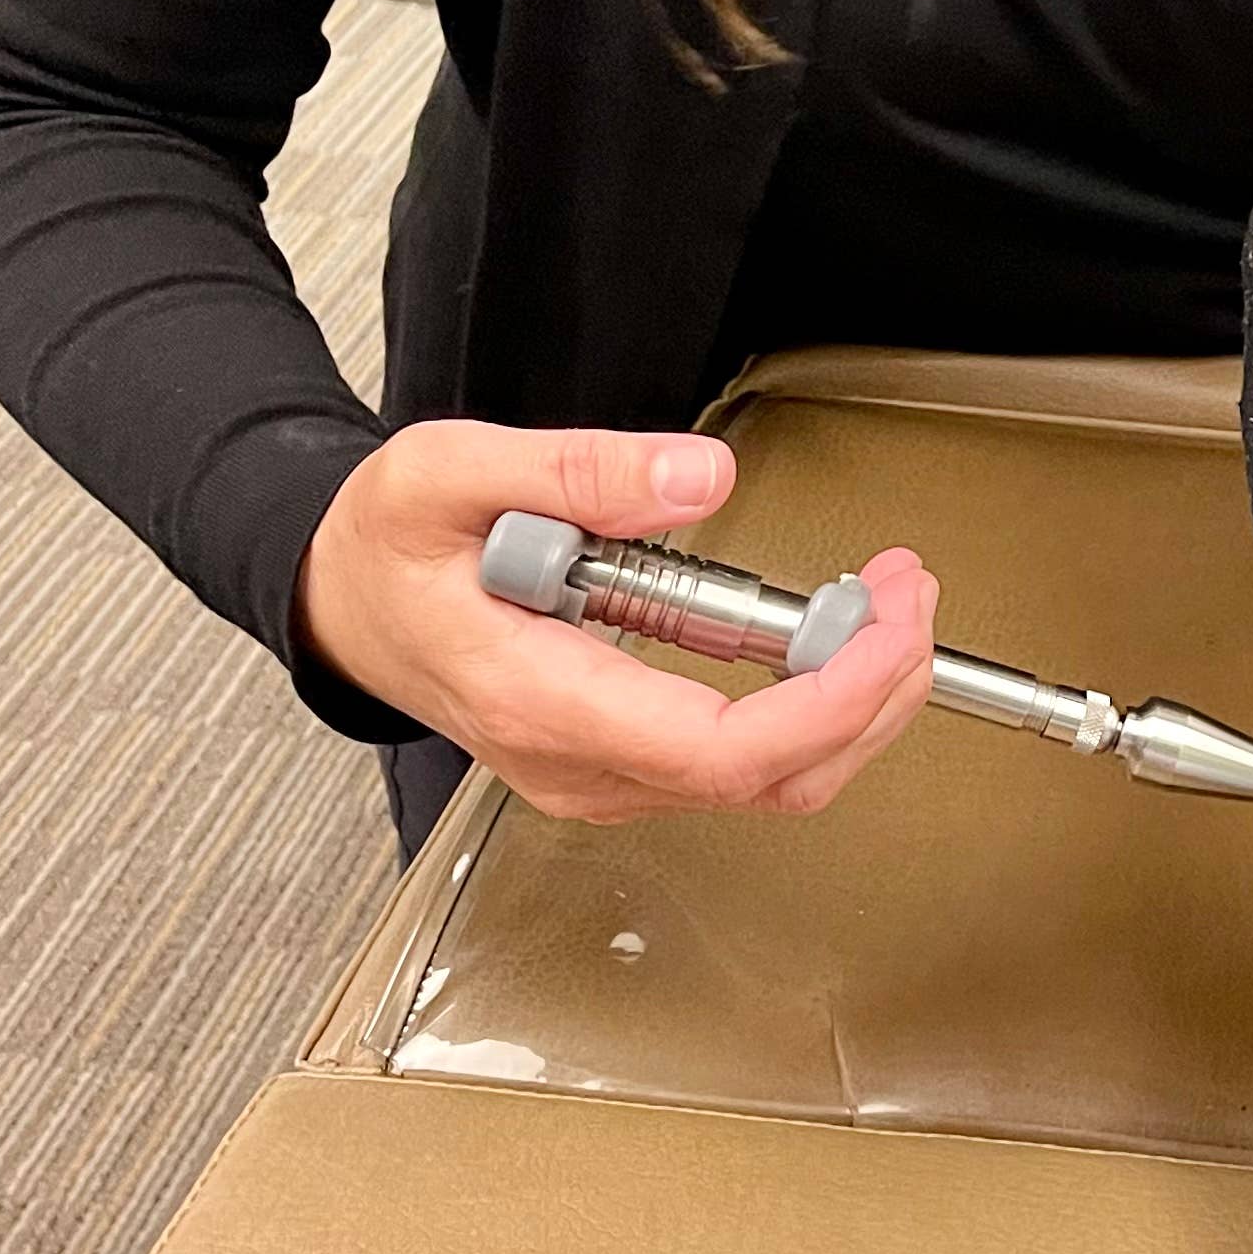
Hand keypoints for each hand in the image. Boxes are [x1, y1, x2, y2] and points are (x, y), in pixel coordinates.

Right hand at [297, 419, 936, 823]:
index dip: (829, 703)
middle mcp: (576, 761)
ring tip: (889, 606)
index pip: (718, 749)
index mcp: (538, 699)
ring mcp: (600, 772)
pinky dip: (810, 705)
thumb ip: (576, 471)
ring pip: (766, 783)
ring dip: (852, 702)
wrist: (340, 602)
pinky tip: (834, 635)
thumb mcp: (450, 473)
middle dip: (871, 695)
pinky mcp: (619, 760)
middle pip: (768, 781)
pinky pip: (739, 761)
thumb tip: (698, 480)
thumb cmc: (385, 549)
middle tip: (912, 597)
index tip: (887, 630)